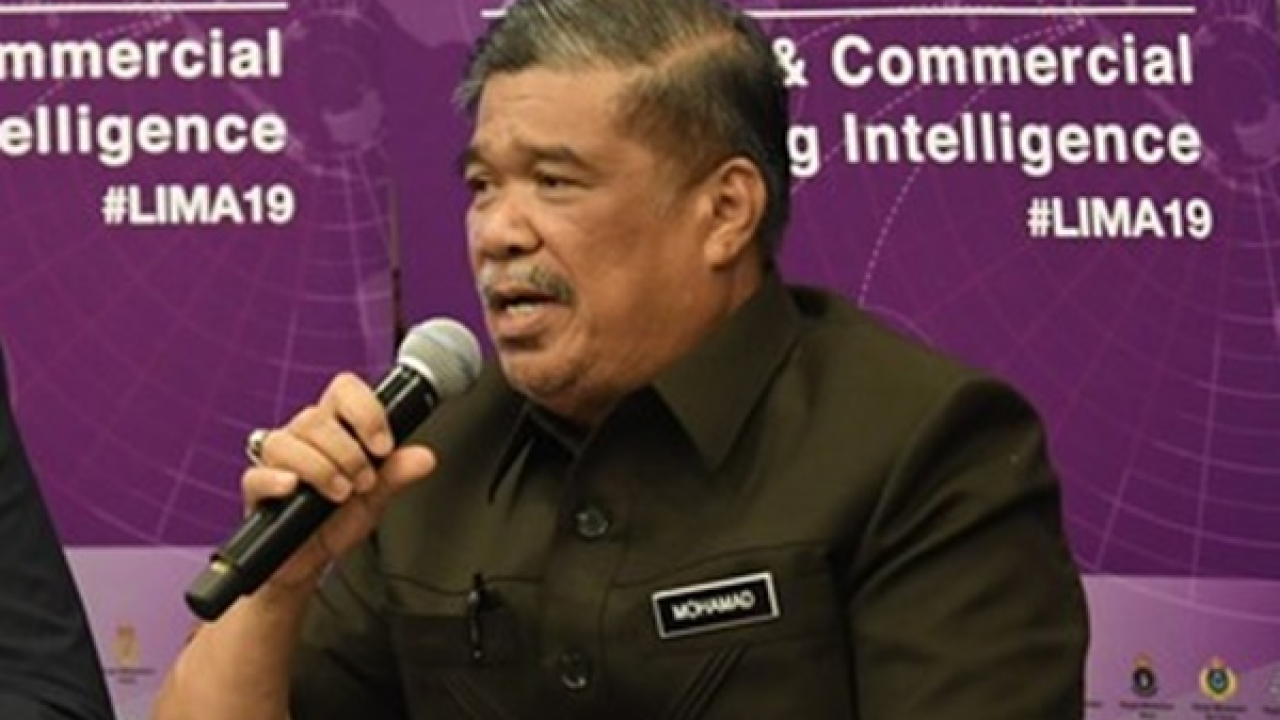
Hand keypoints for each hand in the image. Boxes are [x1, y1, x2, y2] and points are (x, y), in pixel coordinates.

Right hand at [242, 372, 435, 592]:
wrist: (309, 561)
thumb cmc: (337, 520)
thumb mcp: (375, 498)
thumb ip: (397, 474)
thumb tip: (425, 457)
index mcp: (335, 429)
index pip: (344, 390)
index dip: (365, 410)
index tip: (383, 446)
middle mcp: (303, 438)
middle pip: (316, 419)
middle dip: (348, 453)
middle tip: (363, 483)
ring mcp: (276, 461)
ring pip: (286, 441)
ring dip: (321, 468)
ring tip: (340, 494)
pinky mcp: (256, 489)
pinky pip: (257, 474)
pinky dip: (277, 479)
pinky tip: (295, 488)